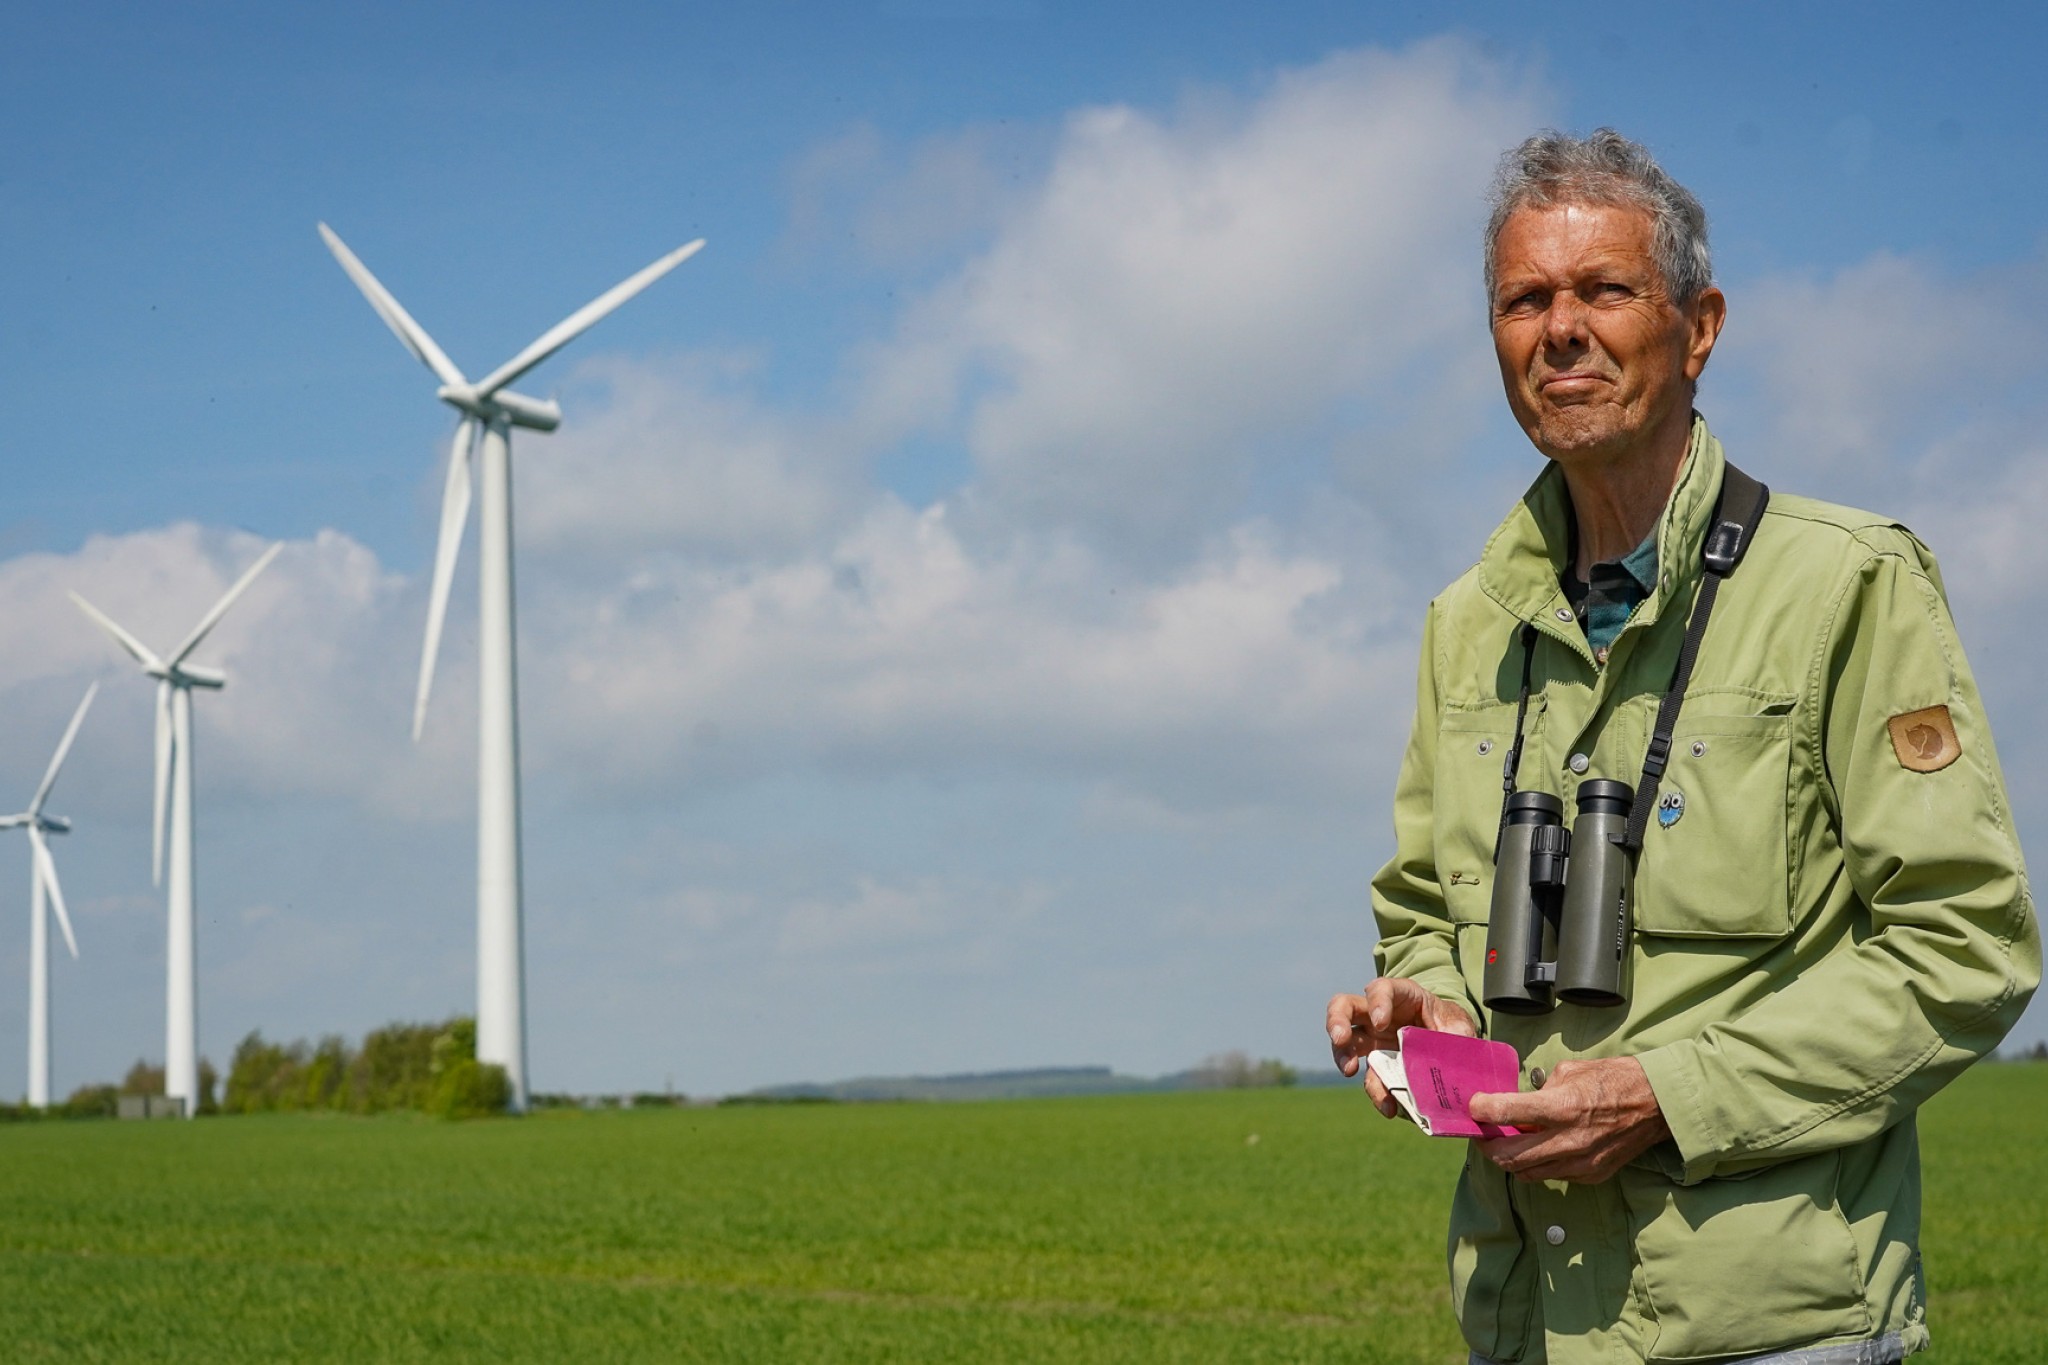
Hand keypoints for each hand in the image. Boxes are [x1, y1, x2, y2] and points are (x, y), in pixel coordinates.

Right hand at [1326, 980, 1476, 1118]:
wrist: (1454, 1047)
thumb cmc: (1453, 1027)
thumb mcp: (1460, 1026)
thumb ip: (1456, 1035)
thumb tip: (1448, 1053)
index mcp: (1401, 997)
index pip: (1381, 989)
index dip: (1376, 1002)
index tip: (1380, 1023)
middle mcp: (1379, 1015)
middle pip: (1344, 1006)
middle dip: (1337, 1021)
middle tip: (1341, 1039)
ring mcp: (1374, 1040)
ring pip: (1344, 1041)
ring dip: (1341, 1055)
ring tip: (1349, 1070)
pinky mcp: (1378, 1065)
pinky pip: (1370, 1077)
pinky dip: (1376, 1092)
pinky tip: (1387, 1105)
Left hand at [1470, 1056, 1669, 1183]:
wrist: (1656, 1105)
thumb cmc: (1613, 1080)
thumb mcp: (1570, 1072)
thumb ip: (1540, 1091)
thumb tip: (1517, 1104)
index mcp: (1562, 1107)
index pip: (1506, 1113)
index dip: (1481, 1110)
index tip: (1474, 1107)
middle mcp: (1568, 1140)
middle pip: (1508, 1158)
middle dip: (1486, 1146)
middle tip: (1481, 1134)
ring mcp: (1580, 1163)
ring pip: (1526, 1173)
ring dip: (1510, 1159)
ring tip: (1507, 1142)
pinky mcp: (1590, 1175)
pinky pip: (1552, 1175)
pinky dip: (1538, 1164)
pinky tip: (1540, 1148)